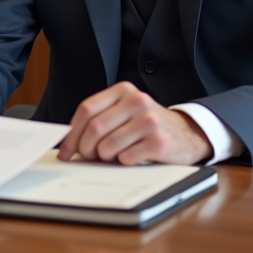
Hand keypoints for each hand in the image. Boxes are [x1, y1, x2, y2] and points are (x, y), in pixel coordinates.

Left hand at [56, 82, 213, 164]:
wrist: (187, 134)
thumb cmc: (147, 126)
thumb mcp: (124, 112)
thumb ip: (100, 118)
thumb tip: (67, 141)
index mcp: (123, 91)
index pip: (87, 109)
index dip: (72, 133)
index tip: (65, 151)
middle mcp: (137, 101)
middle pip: (95, 128)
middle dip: (85, 148)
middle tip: (88, 157)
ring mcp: (149, 121)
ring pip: (108, 145)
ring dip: (104, 157)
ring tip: (113, 156)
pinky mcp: (159, 141)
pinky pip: (126, 157)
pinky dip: (123, 162)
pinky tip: (132, 156)